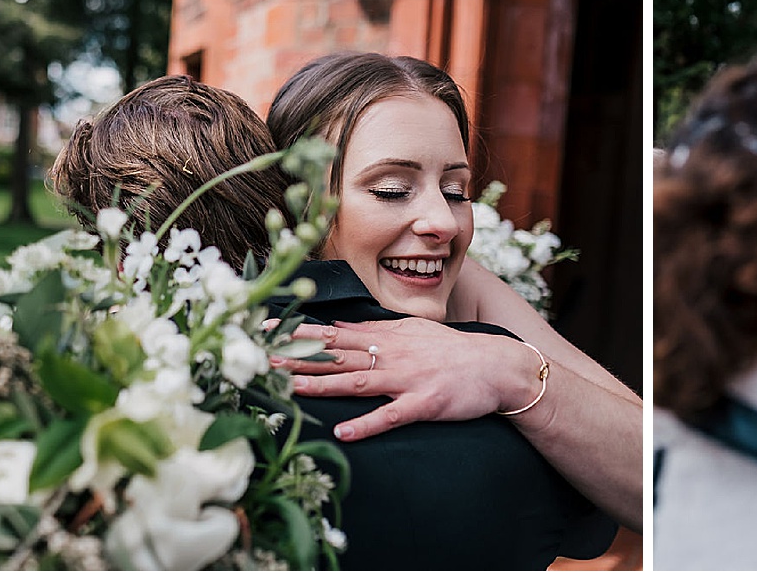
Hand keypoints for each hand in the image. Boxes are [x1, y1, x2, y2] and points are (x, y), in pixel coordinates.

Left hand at [270, 318, 545, 440]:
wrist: (496, 367)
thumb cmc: (453, 351)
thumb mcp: (412, 331)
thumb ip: (374, 329)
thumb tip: (337, 325)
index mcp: (387, 338)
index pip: (334, 334)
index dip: (298, 333)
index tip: (264, 331)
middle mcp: (392, 354)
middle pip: (337, 356)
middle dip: (298, 357)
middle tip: (260, 359)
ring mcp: (407, 378)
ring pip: (357, 381)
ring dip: (322, 385)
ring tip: (289, 388)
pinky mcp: (423, 403)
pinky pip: (391, 416)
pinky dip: (367, 424)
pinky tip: (343, 431)